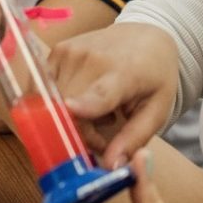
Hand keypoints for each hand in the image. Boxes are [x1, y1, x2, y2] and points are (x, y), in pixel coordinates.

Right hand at [48, 23, 179, 167]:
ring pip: (53, 103)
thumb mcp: (156, 110)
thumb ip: (133, 139)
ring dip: (68, 119)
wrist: (146, 36)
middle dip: (79, 134)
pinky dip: (59, 103)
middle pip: (68, 111)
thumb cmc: (154, 76)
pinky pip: (46, 91)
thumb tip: (110, 167)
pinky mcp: (56, 51)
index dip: (85, 105)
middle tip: (100, 137)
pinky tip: (81, 100)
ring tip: (95, 114)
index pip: (101, 92)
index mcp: (126, 72)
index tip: (71, 112)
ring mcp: (71, 52)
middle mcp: (94, 58)